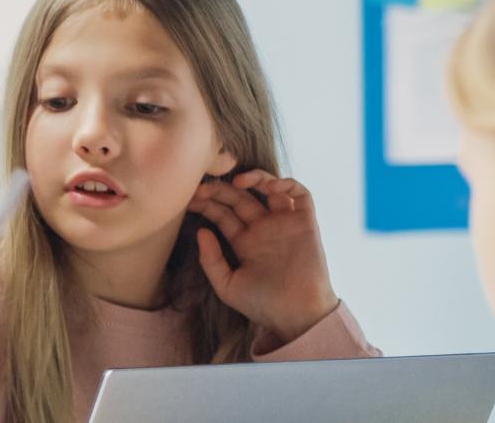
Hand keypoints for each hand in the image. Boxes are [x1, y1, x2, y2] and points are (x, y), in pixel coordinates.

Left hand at [187, 170, 339, 346]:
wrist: (296, 316)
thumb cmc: (263, 305)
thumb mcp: (227, 285)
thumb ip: (211, 260)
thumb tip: (201, 231)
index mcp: (244, 242)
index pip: (223, 213)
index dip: (207, 203)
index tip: (189, 199)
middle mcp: (263, 229)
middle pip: (240, 198)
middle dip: (221, 189)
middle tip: (202, 186)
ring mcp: (284, 224)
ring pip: (269, 189)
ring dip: (254, 178)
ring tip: (237, 181)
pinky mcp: (305, 223)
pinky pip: (300, 195)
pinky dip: (287, 184)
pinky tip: (270, 186)